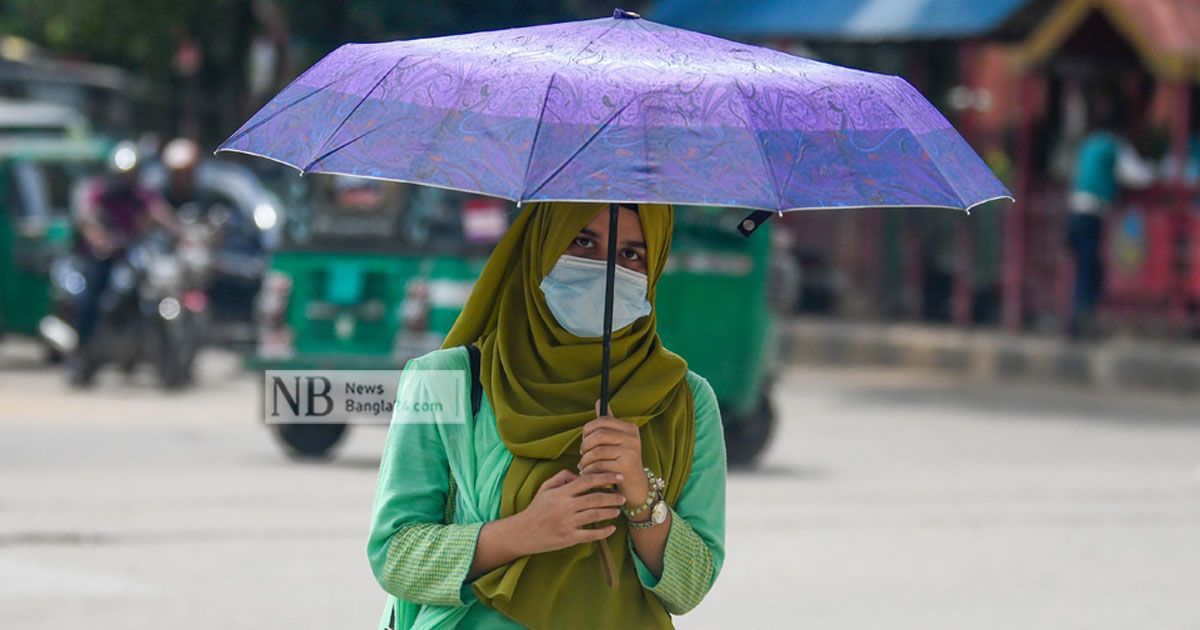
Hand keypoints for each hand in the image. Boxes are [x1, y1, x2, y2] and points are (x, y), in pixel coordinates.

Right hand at [510, 469, 624, 555]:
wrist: (522, 532)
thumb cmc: (536, 508)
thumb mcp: (545, 488)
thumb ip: (562, 477)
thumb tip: (580, 474)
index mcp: (561, 493)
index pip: (587, 481)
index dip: (605, 477)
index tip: (618, 476)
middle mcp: (565, 507)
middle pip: (595, 499)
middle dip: (612, 497)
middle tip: (623, 497)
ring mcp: (568, 523)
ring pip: (595, 515)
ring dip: (610, 512)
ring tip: (618, 510)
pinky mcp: (569, 538)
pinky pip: (590, 535)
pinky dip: (603, 532)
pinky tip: (612, 528)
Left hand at [579, 400, 649, 506]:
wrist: (634, 487)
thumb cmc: (621, 461)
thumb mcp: (616, 440)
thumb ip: (608, 422)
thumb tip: (599, 401)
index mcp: (630, 428)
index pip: (602, 421)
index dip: (588, 430)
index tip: (584, 439)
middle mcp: (632, 438)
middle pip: (598, 435)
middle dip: (585, 445)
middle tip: (582, 453)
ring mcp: (630, 452)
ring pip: (596, 451)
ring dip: (585, 460)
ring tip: (583, 465)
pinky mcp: (625, 467)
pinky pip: (598, 466)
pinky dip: (589, 470)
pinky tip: (588, 473)